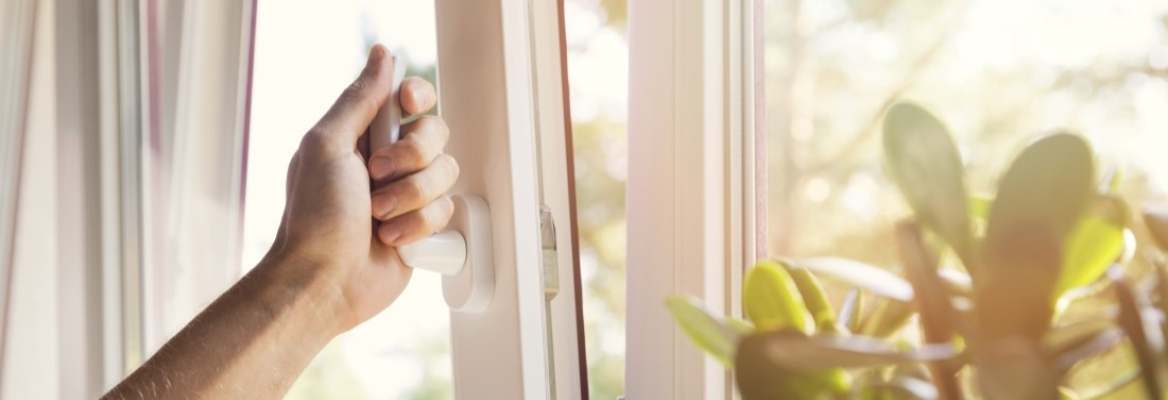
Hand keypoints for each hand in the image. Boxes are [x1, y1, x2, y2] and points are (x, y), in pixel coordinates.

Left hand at [266, 44, 457, 332]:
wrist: (325, 280)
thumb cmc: (314, 218)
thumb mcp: (327, 145)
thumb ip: (359, 99)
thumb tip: (382, 56)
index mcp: (363, 135)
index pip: (409, 98)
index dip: (417, 98)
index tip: (407, 107)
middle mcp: (389, 161)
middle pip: (436, 134)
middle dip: (411, 158)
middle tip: (376, 176)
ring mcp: (408, 194)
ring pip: (446, 174)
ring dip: (411, 197)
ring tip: (378, 216)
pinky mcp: (423, 227)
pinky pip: (447, 211)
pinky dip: (418, 226)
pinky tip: (391, 239)